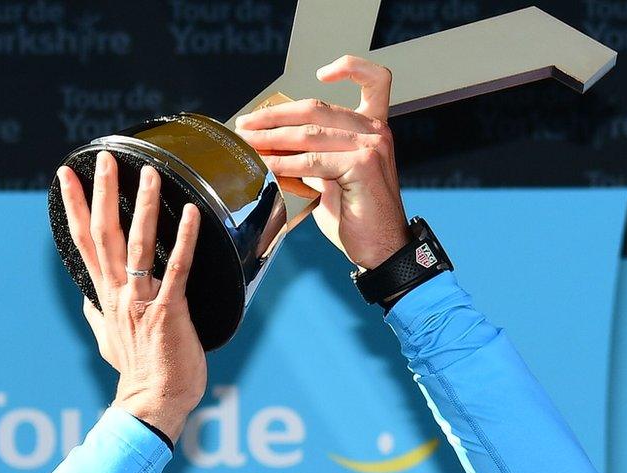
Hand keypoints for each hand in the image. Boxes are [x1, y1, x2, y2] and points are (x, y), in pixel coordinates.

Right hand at [56, 150, 206, 442]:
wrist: (152, 403)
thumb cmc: (138, 373)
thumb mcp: (108, 340)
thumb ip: (97, 315)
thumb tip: (86, 300)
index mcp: (104, 295)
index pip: (83, 241)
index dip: (73, 206)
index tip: (66, 175)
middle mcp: (118, 292)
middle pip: (105, 233)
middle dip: (102, 192)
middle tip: (104, 157)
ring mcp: (142, 300)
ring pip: (139, 244)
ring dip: (144, 206)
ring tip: (151, 172)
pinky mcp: (168, 311)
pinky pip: (177, 269)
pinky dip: (184, 240)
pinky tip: (192, 214)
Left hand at [234, 55, 408, 270]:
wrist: (380, 251)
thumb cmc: (355, 217)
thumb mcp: (330, 176)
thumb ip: (313, 154)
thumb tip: (273, 142)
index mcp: (374, 129)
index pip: (375, 81)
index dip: (350, 67)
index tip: (322, 73)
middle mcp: (376, 132)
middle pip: (318, 107)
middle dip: (274, 115)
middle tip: (246, 125)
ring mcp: (372, 146)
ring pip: (309, 134)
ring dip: (271, 139)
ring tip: (247, 145)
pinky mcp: (362, 164)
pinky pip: (312, 160)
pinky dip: (284, 163)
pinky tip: (267, 166)